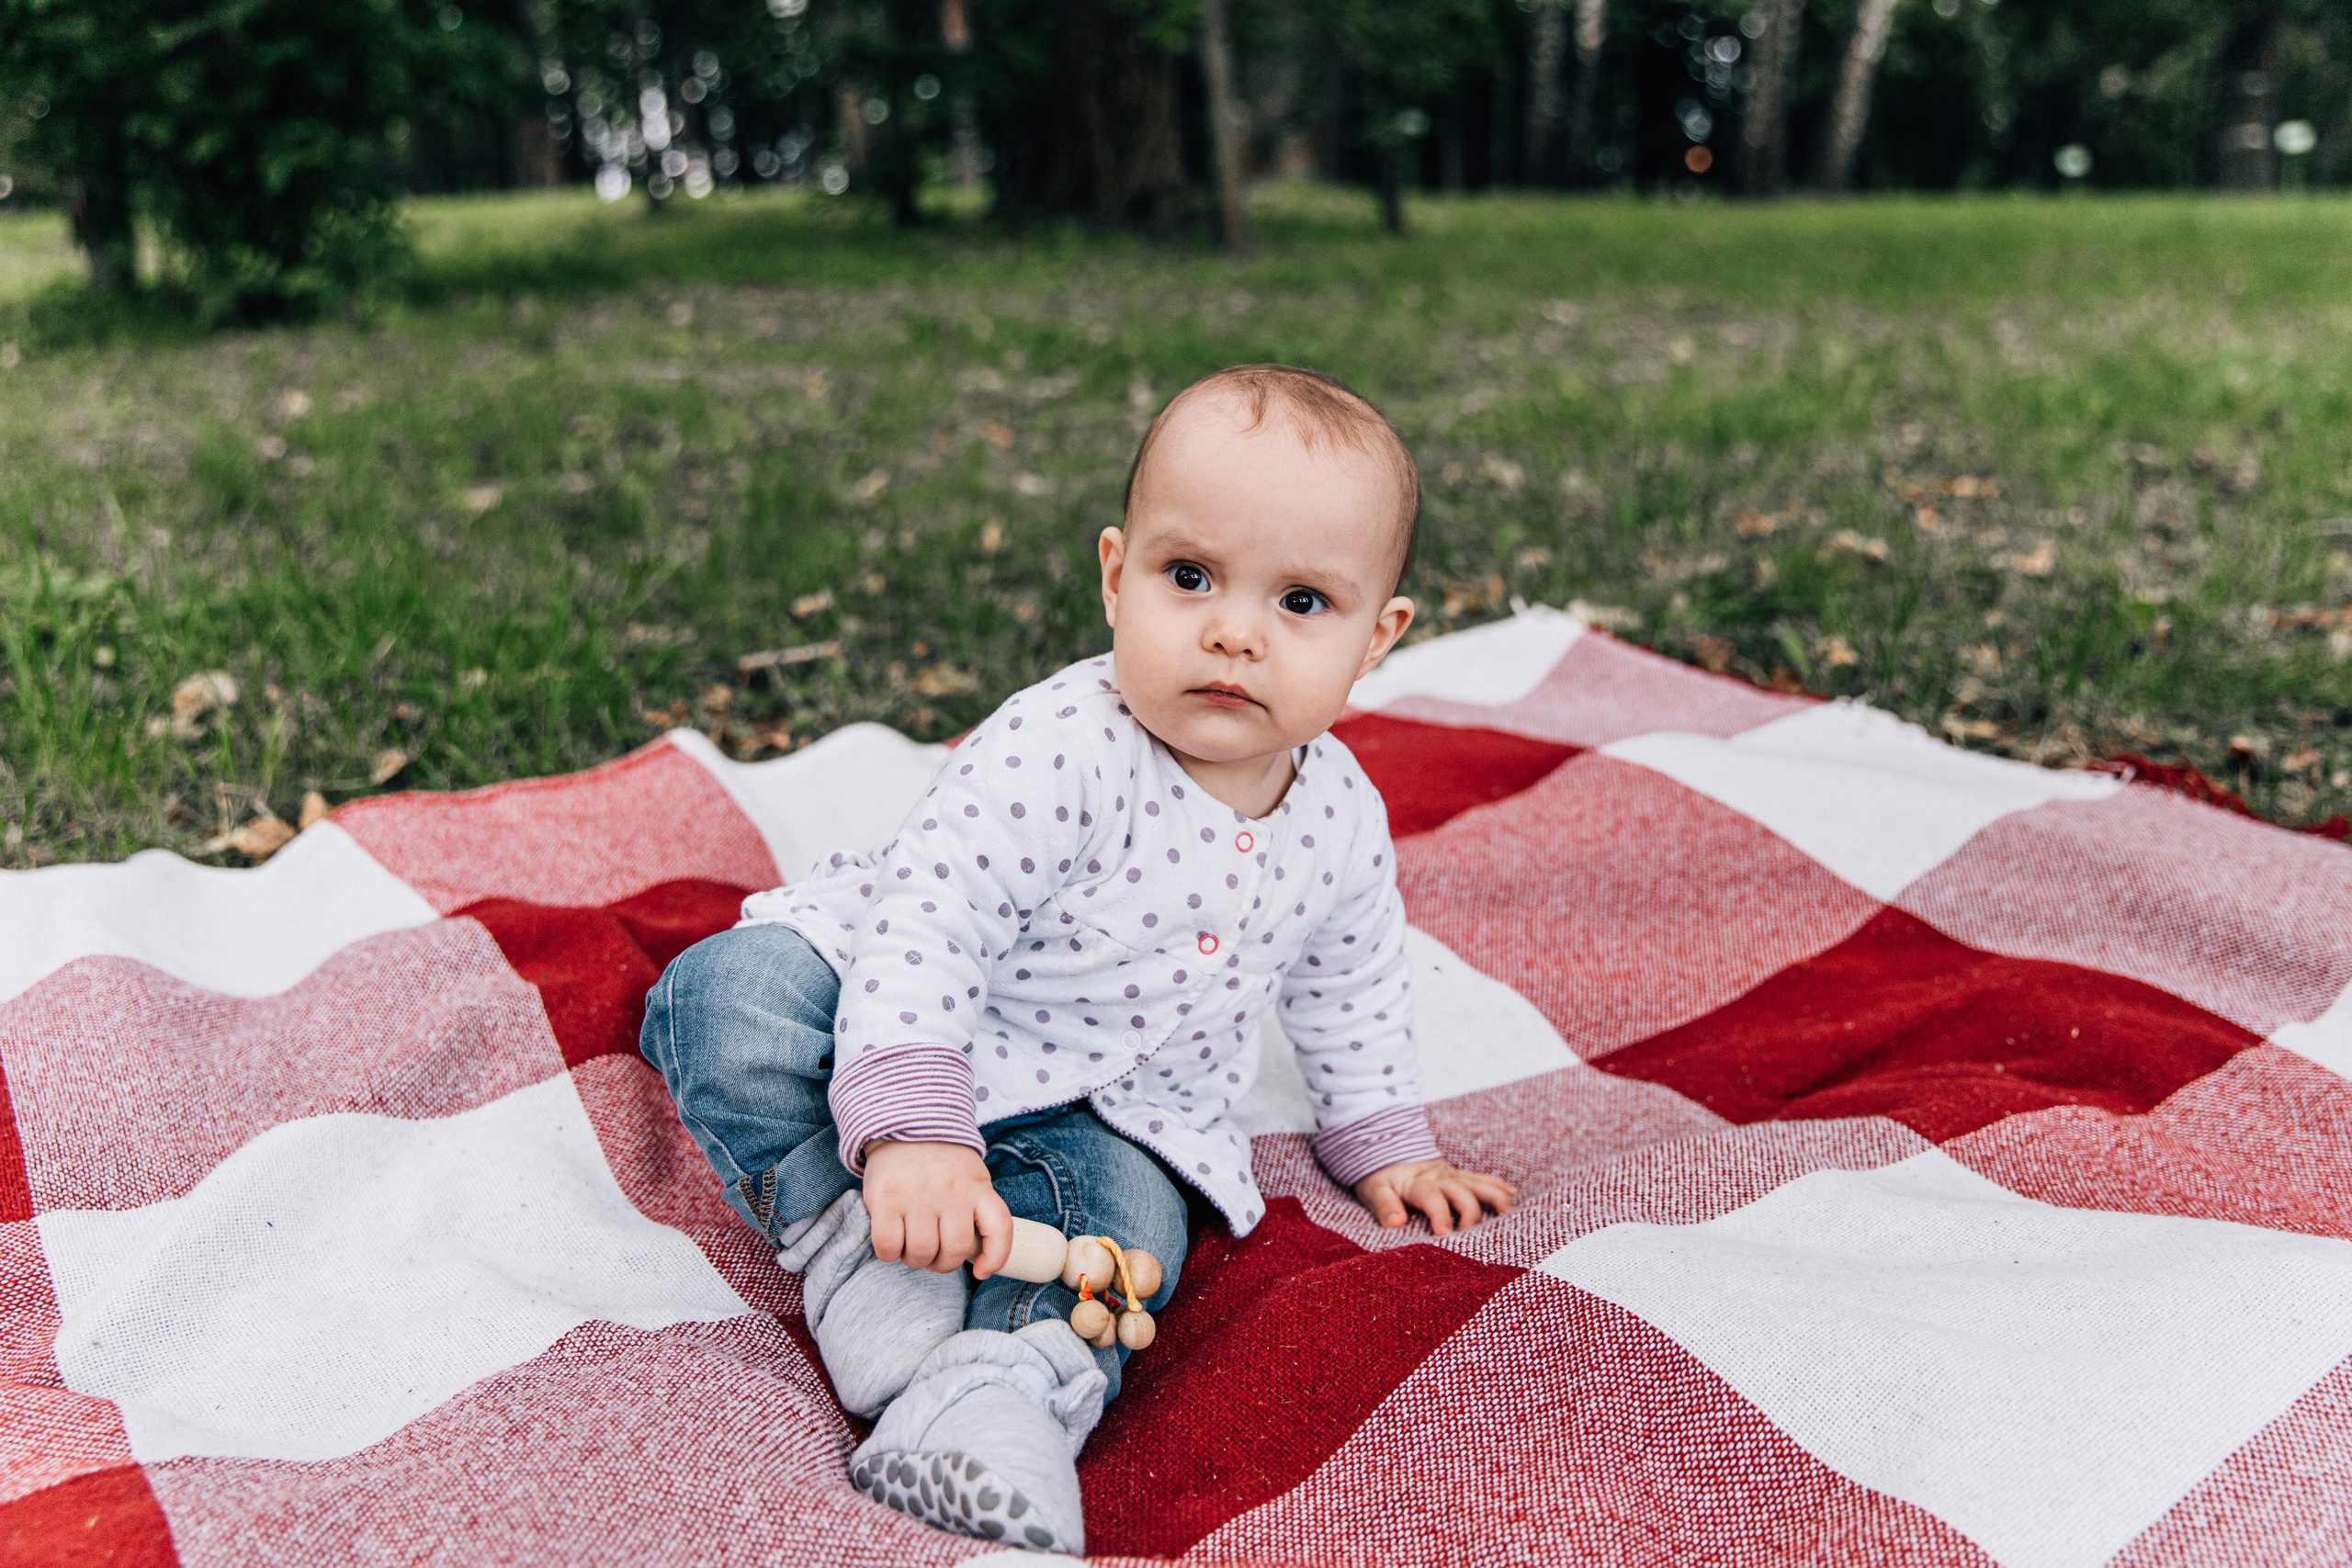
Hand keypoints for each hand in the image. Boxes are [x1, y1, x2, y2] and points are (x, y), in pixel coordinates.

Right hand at [862, 1140, 1014, 1277]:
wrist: (905, 1124)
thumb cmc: (940, 1162)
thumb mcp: (970, 1177)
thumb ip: (975, 1209)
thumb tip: (977, 1257)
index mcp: (977, 1188)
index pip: (1000, 1228)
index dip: (996, 1257)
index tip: (982, 1271)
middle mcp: (951, 1193)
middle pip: (953, 1251)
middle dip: (941, 1264)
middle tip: (932, 1256)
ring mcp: (918, 1196)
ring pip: (921, 1252)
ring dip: (914, 1259)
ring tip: (910, 1247)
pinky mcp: (886, 1198)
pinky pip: (888, 1245)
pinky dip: (889, 1254)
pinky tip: (891, 1244)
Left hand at [1354, 1159, 1516, 1234]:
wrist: (1384, 1147)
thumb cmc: (1380, 1177)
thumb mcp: (1373, 1190)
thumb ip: (1383, 1205)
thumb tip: (1395, 1222)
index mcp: (1417, 1183)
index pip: (1431, 1197)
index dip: (1439, 1214)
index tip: (1444, 1234)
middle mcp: (1439, 1178)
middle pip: (1461, 1191)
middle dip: (1470, 1212)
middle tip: (1472, 1234)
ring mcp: (1451, 1176)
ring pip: (1478, 1183)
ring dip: (1494, 1197)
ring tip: (1508, 1213)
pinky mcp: (1458, 1176)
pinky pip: (1480, 1178)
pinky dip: (1496, 1185)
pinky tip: (1512, 1194)